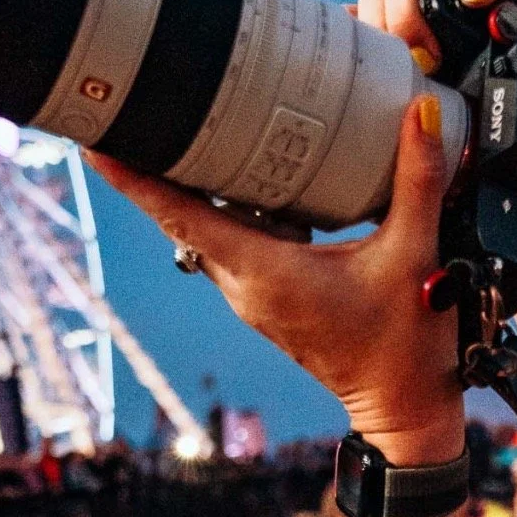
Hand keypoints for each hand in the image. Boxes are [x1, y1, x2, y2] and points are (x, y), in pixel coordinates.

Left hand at [90, 99, 462, 462]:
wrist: (403, 407)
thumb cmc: (406, 345)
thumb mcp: (414, 255)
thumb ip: (416, 182)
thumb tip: (418, 115)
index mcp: (266, 273)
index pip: (181, 217)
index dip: (135, 179)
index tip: (97, 142)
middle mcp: (245, 286)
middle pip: (181, 216)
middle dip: (152, 166)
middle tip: (126, 110)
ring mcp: (251, 295)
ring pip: (203, 229)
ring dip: (187, 184)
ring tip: (170, 127)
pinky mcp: (266, 297)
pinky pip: (230, 242)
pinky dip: (223, 205)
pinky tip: (237, 171)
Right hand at [354, 0, 516, 103]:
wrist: (472, 145)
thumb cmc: (514, 104)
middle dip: (412, 4)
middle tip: (424, 57)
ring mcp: (408, 0)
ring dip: (379, 19)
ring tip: (392, 67)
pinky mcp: (375, 26)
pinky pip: (352, 13)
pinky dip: (352, 34)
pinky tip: (357, 67)